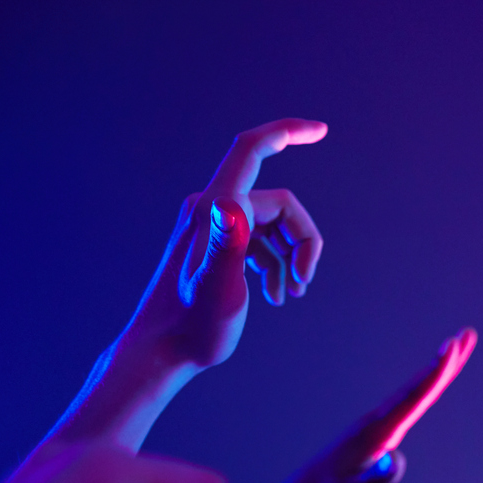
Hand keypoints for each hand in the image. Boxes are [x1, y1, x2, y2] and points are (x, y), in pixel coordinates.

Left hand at [127, 118, 328, 368]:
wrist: (161, 352)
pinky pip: (261, 242)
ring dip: (292, 257)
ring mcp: (217, 228)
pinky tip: (276, 296)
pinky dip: (277, 265)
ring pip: (275, 225)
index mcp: (217, 208)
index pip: (252, 150)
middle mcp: (215, 209)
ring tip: (292, 293)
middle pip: (281, 204)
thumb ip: (226, 244)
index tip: (322, 130)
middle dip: (302, 241)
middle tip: (303, 284)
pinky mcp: (219, 248)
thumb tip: (232, 206)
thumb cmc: (191, 326)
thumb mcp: (216, 287)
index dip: (287, 132)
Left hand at [252, 328, 477, 482]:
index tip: (452, 347)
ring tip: (455, 351)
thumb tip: (394, 461)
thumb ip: (375, 479)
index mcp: (375, 433)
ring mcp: (375, 427)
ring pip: (413, 393)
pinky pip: (406, 405)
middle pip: (417, 387)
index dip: (435, 373)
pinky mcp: (375, 435)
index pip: (413, 398)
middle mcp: (377, 423)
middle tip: (467, 334)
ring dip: (436, 371)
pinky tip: (428, 385)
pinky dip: (423, 389)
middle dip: (445, 362)